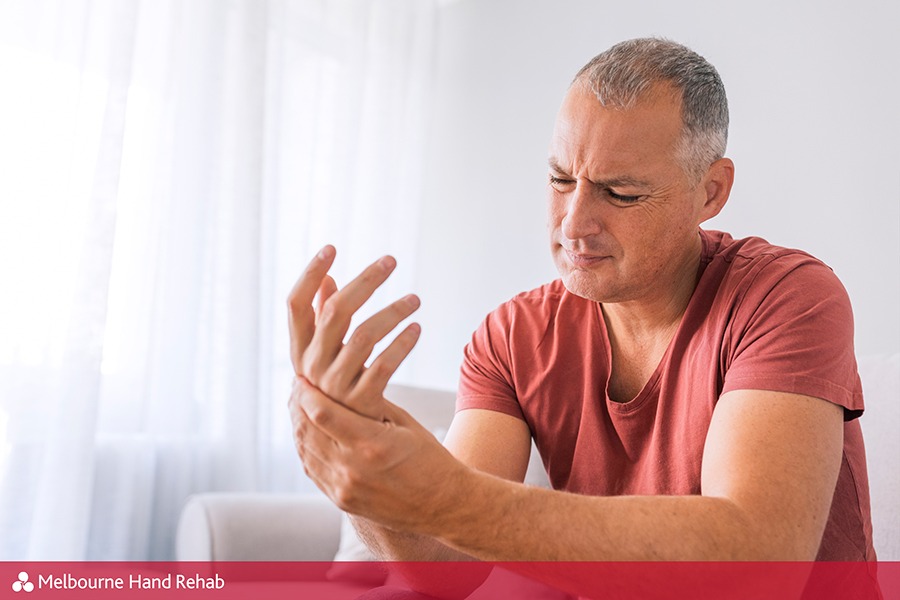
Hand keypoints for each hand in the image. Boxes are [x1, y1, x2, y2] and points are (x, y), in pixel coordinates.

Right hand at [287, 245, 420, 418]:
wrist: (351, 449)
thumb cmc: (342, 392)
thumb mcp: (328, 357)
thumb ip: (324, 319)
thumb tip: (329, 280)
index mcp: (301, 351)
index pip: (296, 305)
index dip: (309, 274)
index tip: (331, 247)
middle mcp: (312, 368)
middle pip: (335, 312)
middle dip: (364, 281)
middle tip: (390, 261)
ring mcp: (336, 387)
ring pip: (364, 336)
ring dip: (393, 311)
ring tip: (416, 299)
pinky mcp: (362, 404)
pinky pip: (384, 366)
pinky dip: (402, 344)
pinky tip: (417, 329)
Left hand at [289, 376, 467, 533]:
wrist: (442, 506)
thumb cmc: (430, 458)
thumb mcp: (405, 423)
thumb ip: (372, 403)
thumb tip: (346, 377)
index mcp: (372, 444)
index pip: (323, 413)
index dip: (306, 393)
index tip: (302, 377)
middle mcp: (352, 469)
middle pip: (307, 430)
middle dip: (297, 405)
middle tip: (296, 386)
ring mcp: (344, 489)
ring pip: (305, 450)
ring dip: (297, 425)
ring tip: (297, 405)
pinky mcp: (341, 501)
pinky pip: (312, 470)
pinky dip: (305, 447)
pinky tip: (307, 432)